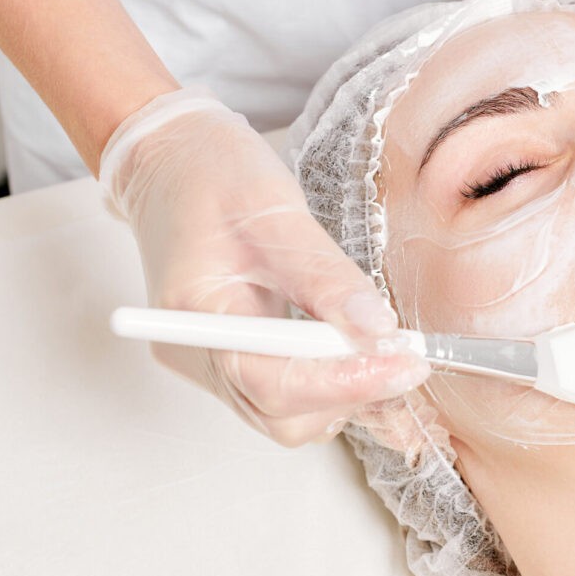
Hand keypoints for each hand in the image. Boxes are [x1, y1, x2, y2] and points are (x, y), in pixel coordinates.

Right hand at [99, 87, 430, 446]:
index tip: (403, 363)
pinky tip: (357, 351)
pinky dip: (327, 383)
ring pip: (285, 414)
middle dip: (348, 393)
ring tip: (382, 348)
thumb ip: (325, 275)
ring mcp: (209, 361)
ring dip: (341, 393)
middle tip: (403, 356)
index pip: (274, 383)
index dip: (346, 382)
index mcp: (195, 315)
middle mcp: (195, 353)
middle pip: (280, 414)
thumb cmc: (208, 173)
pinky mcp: (229, 358)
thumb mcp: (274, 210)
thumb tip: (376, 329)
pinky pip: (283, 394)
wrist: (171, 160)